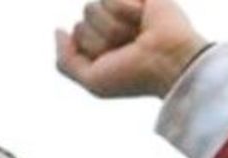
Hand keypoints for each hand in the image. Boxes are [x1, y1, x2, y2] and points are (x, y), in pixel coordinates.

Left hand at [56, 0, 207, 97]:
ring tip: (137, 33)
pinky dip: (125, 8)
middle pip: (83, 20)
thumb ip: (65, 61)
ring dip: (114, 25)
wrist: (169, 61)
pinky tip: (142, 16)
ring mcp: (124, 8)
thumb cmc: (133, 76)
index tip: (114, 59)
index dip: (91, 47)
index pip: (76, 32)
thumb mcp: (92, 79)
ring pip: (93, 6)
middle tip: (128, 46)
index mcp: (99, 44)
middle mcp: (110, 25)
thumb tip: (58, 30)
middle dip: (102, 37)